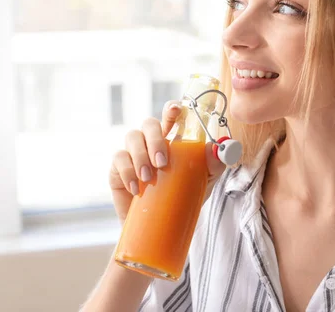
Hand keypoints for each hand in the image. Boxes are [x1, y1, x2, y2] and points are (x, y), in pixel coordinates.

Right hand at [109, 100, 225, 222]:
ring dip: (140, 155)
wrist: (161, 224)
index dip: (172, 108)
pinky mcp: (118, 168)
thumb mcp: (204, 181)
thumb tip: (216, 149)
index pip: (170, 116)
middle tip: (162, 162)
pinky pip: (118, 159)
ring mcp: (133, 152)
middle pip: (149, 124)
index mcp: (172, 139)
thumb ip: (214, 165)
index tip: (176, 109)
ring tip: (149, 177)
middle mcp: (151, 141)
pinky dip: (127, 171)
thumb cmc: (181, 196)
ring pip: (132, 137)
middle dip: (155, 140)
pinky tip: (136, 187)